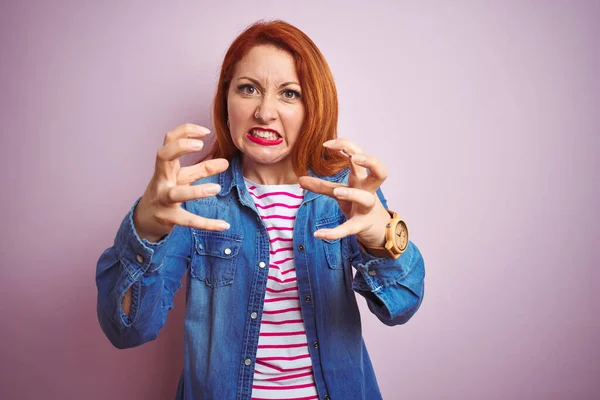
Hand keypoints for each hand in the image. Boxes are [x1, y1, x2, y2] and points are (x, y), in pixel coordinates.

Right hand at [133, 123, 229, 241]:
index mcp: (166, 166)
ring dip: (196, 191)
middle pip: (163, 157)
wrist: (145, 219)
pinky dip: (207, 223)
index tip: (205, 131)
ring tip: (217, 189)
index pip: (169, 140)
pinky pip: (188, 220)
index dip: (185, 132)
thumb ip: (203, 169)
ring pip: (177, 193)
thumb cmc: (166, 191)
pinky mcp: (169, 218)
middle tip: (200, 146)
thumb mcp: (183, 177)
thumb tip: (225, 162)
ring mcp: (163, 199)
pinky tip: (224, 225)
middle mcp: (162, 179)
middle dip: (179, 148)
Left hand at [298, 138, 390, 247]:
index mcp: (361, 178)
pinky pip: (349, 228)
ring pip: (366, 199)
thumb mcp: (340, 192)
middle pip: (379, 171)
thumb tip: (300, 179)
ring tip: (337, 192)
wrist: (375, 229)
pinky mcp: (361, 225)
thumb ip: (322, 186)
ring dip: (352, 194)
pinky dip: (334, 232)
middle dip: (370, 161)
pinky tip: (318, 234)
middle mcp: (368, 190)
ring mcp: (367, 208)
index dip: (346, 146)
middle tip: (354, 158)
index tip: (326, 144)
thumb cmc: (358, 203)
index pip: (360, 155)